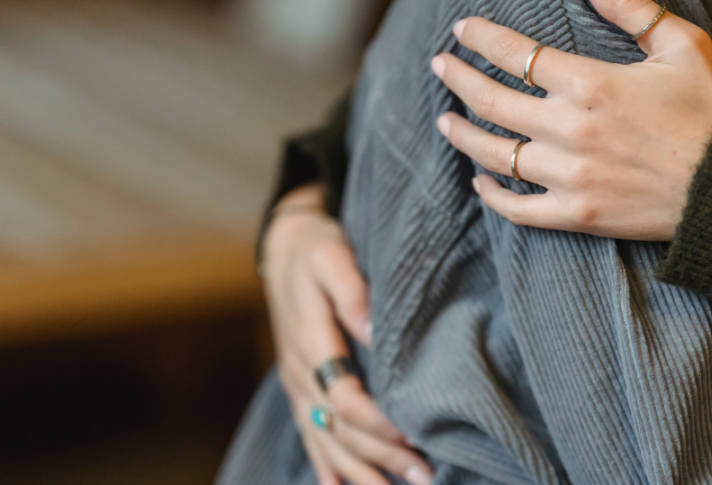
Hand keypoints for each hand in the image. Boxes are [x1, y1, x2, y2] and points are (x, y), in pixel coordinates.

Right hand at [262, 184, 432, 484]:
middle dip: (381, 456)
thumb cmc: (316, 249)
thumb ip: (351, 292)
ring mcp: (298, 385)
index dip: (378, 422)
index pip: (344, 397)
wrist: (284, 249)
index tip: (415, 435)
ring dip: (359, 471)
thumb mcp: (332, 255)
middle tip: (426, 475)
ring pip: (325, 441)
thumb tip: (373, 330)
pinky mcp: (302, 389)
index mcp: (310, 342)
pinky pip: (310, 436)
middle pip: (339, 429)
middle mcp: (301, 373)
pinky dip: (327, 467)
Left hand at [431, 0, 711, 240]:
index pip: (516, 55)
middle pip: (492, 101)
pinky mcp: (577, 214)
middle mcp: (570, 129)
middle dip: (457, 79)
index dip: (481, 39)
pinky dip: (492, 196)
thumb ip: (627, 5)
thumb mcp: (681, 45)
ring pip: (495, 154)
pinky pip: (518, 208)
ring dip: (463, 135)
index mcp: (591, 83)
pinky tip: (479, 182)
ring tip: (444, 121)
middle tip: (440, 67)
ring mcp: (570, 176)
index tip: (461, 30)